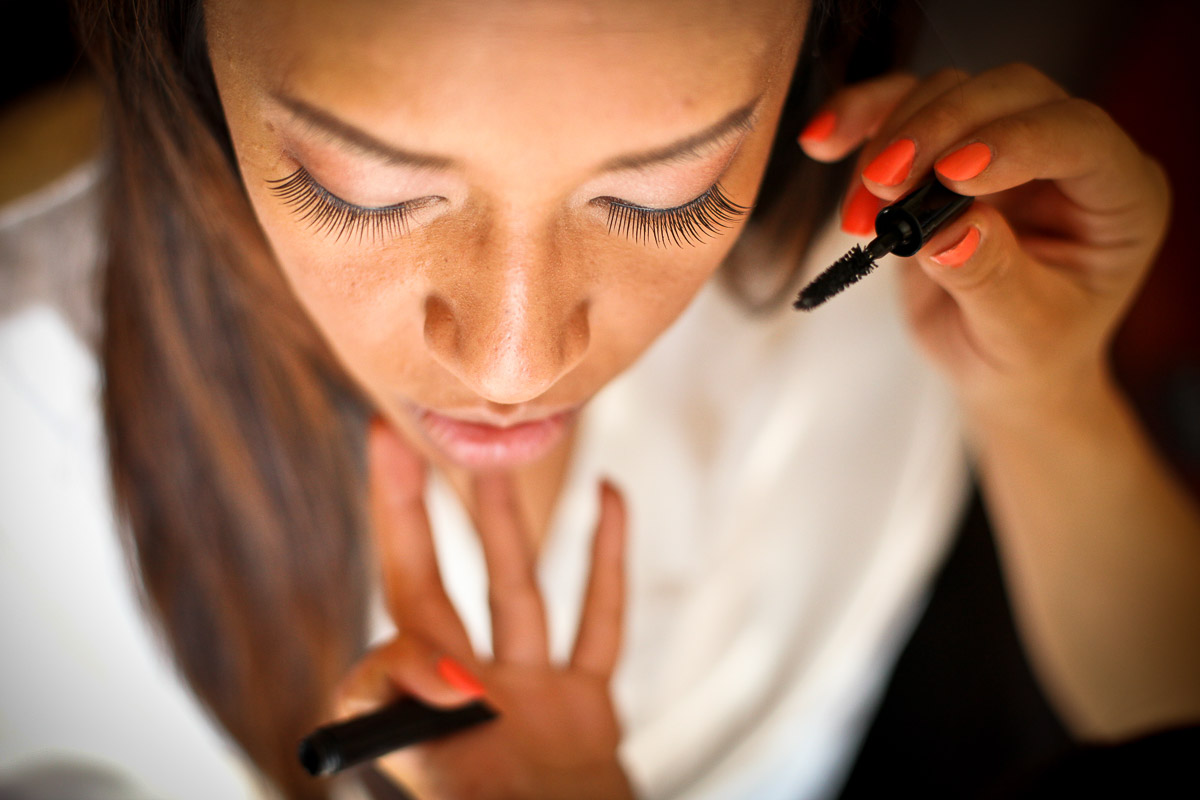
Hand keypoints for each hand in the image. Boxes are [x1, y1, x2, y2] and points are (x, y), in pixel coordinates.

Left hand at [328, 418, 633, 799]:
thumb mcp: (425, 767)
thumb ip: (408, 705)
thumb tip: (447, 667)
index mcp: (424, 704)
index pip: (394, 602)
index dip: (385, 526)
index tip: (384, 446)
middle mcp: (470, 686)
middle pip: (435, 583)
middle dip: (414, 512)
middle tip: (396, 436)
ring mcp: (530, 690)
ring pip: (518, 590)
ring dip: (512, 526)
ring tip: (501, 460)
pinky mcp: (585, 702)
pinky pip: (598, 622)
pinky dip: (608, 562)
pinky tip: (610, 501)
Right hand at [798, 64, 1171, 418]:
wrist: (996, 364)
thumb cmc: (1026, 353)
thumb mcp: (1018, 333)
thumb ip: (989, 279)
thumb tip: (947, 231)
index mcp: (1117, 196)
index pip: (1076, 136)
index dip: (1013, 141)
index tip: (949, 176)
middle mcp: (1065, 155)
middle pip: (1009, 94)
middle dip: (937, 129)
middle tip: (883, 185)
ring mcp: (1004, 144)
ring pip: (949, 93)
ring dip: (891, 138)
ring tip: (859, 214)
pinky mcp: (945, 147)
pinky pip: (902, 107)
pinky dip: (860, 119)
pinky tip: (825, 140)